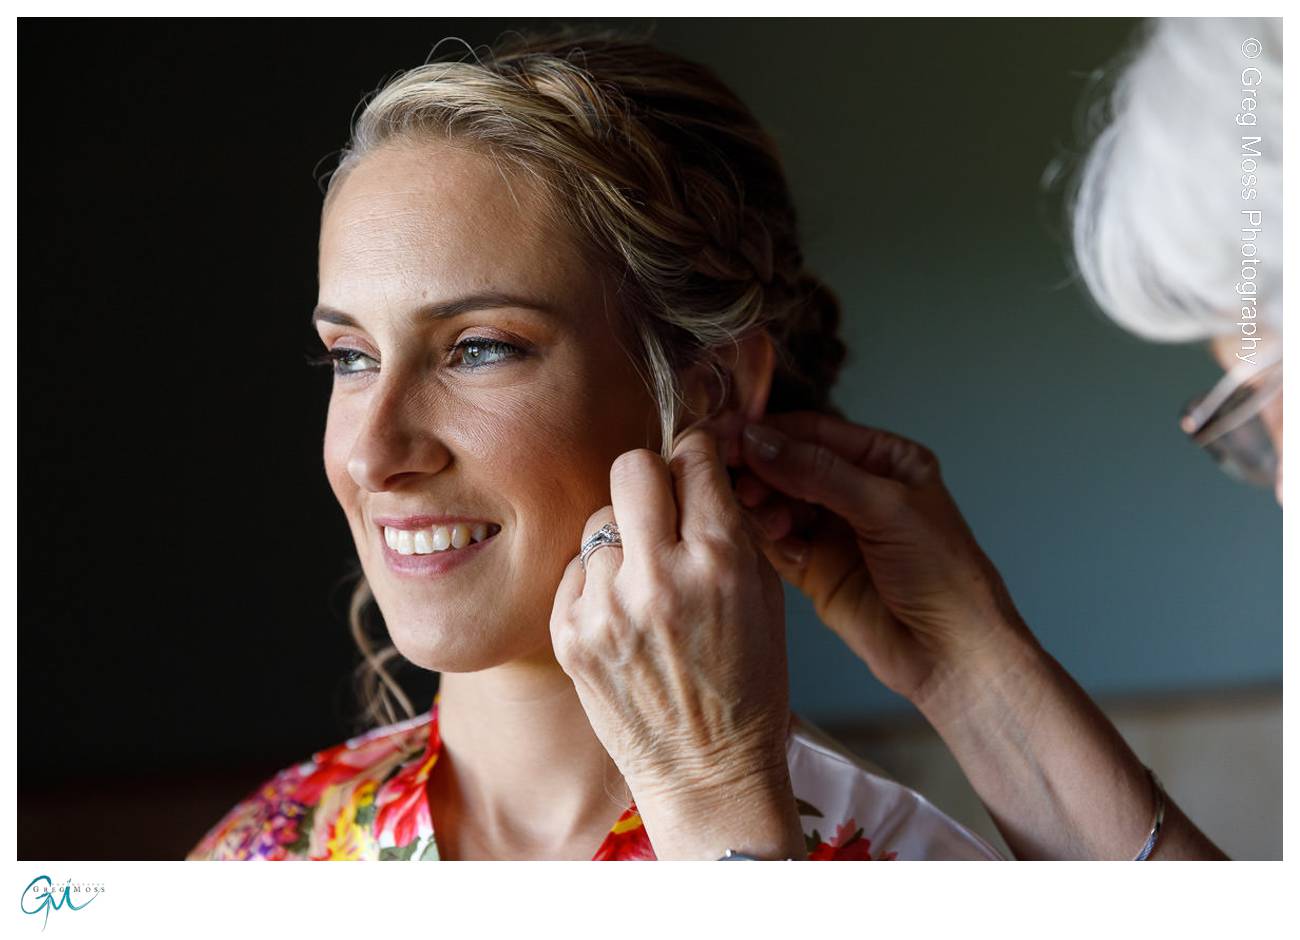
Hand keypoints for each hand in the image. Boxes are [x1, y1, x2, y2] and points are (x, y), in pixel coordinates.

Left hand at [549, 426, 805, 859]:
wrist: (708, 773)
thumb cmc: (748, 685)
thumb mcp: (764, 596)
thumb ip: (729, 527)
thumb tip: (697, 469)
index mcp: (719, 561)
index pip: (693, 457)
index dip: (696, 458)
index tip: (694, 469)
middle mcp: (658, 578)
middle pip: (632, 466)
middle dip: (651, 477)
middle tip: (661, 509)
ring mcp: (605, 608)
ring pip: (598, 519)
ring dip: (623, 538)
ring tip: (645, 582)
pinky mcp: (569, 635)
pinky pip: (576, 569)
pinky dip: (597, 582)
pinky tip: (623, 615)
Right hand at [728, 411, 1031, 708]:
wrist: (952, 654)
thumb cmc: (942, 574)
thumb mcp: (885, 508)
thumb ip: (819, 472)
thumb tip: (759, 440)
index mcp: (884, 460)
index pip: (815, 432)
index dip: (773, 433)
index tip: (732, 435)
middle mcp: (855, 489)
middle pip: (789, 465)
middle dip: (762, 470)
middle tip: (735, 478)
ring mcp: (832, 530)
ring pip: (777, 502)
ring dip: (763, 506)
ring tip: (765, 518)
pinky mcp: (813, 568)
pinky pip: (775, 542)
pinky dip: (766, 538)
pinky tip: (773, 541)